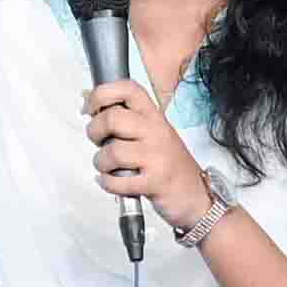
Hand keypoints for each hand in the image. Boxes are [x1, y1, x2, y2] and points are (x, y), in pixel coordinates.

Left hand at [84, 77, 213, 238]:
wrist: (198, 197)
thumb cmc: (169, 165)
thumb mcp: (152, 135)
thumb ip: (125, 119)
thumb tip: (88, 101)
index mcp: (154, 116)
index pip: (127, 89)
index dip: (102, 94)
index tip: (92, 109)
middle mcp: (156, 131)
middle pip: (112, 118)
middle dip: (94, 131)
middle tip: (99, 142)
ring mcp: (157, 156)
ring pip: (113, 151)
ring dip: (101, 162)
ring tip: (107, 168)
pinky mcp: (155, 182)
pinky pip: (118, 181)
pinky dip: (108, 184)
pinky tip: (113, 182)